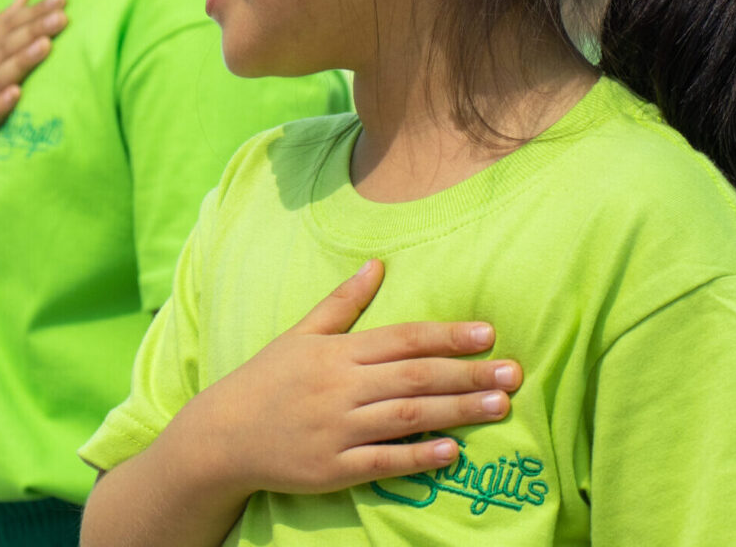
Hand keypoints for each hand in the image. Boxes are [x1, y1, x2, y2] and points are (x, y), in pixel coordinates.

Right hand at [189, 259, 522, 497]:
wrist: (221, 437)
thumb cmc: (266, 379)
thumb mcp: (301, 333)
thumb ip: (342, 302)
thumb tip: (377, 264)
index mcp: (338, 352)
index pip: (403, 338)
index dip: (447, 335)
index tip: (488, 333)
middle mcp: (342, 388)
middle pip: (415, 378)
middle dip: (467, 374)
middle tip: (514, 372)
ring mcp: (338, 431)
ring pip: (407, 418)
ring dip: (456, 412)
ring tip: (499, 406)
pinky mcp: (333, 470)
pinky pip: (383, 463)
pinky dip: (418, 457)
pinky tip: (453, 453)